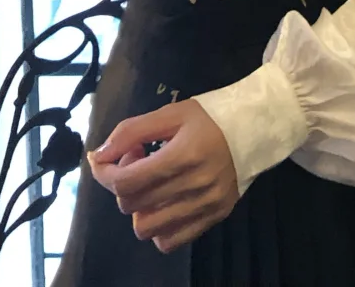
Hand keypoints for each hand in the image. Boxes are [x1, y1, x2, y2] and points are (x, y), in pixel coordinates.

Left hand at [89, 100, 238, 253]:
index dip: (105, 173)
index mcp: (183, 154)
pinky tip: (164, 203)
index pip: (127, 181)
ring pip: (147, 229)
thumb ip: (131, 131)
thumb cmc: (209, 117)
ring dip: (138, 208)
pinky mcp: (213, 219)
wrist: (255, 128)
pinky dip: (158, 227)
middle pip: (132, 205)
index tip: (105, 159)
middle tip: (137, 160)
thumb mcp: (170, 113)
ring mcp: (205, 207)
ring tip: (151, 184)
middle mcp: (195, 186)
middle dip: (122, 183)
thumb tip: (99, 155)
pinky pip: (170, 242)